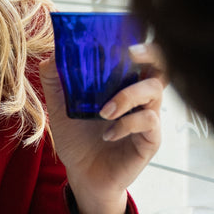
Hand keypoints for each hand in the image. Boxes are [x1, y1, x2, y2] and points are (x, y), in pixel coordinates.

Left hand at [39, 43, 165, 213]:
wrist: (83, 176)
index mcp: (122, 83)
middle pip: (161, 64)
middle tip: (129, 55)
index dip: (137, 41)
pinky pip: (148, 121)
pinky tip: (107, 134)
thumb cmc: (77, 139)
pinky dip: (126, 124)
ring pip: (154, 90)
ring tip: (102, 111)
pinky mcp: (151, 139)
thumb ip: (56, 82)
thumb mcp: (60, 109)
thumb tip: (52, 55)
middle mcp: (140, 95)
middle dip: (149, 54)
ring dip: (127, 95)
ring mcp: (149, 116)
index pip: (140, 55)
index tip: (122, 38)